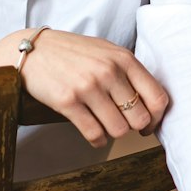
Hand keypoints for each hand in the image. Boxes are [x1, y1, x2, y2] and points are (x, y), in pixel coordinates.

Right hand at [0, 28, 168, 146]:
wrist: (33, 50)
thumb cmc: (72, 52)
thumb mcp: (106, 51)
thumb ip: (128, 71)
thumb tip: (150, 102)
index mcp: (123, 59)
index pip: (157, 97)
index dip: (157, 118)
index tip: (148, 124)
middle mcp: (109, 72)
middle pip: (140, 118)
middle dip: (133, 127)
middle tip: (123, 124)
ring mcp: (88, 87)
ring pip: (118, 129)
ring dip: (113, 133)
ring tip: (105, 125)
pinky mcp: (68, 102)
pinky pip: (95, 134)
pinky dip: (98, 140)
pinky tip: (94, 134)